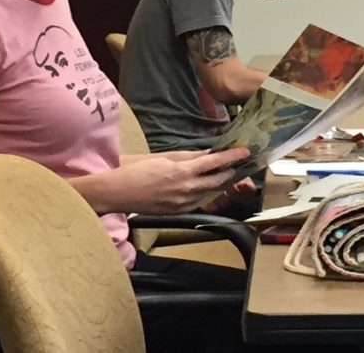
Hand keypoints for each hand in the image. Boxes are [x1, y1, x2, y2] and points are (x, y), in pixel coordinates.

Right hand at [110, 147, 250, 213]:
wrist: (118, 193)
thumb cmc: (137, 170)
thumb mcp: (165, 158)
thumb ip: (189, 157)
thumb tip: (207, 153)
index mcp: (182, 173)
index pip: (214, 164)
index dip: (231, 157)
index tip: (245, 151)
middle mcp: (186, 190)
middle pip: (217, 182)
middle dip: (230, 172)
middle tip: (241, 162)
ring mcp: (182, 204)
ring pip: (209, 193)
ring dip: (219, 183)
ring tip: (227, 172)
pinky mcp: (178, 212)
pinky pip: (197, 201)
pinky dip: (204, 192)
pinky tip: (204, 185)